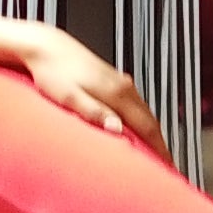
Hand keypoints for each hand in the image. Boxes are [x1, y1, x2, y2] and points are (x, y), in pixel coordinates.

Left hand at [22, 27, 168, 154]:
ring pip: (144, 111)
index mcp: (116, 92)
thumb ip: (94, 112)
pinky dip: (140, 120)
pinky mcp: (111, 79)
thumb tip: (118, 129)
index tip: (168, 166)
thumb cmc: (52, 71)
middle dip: (160, 144)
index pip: (147, 127)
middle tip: (166, 165)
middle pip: (150, 120)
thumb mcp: (69, 97)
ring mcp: (118, 81)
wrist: (44, 47)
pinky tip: (134, 128)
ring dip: (151, 132)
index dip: (160, 149)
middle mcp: (123, 86)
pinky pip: (134, 104)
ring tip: (154, 152)